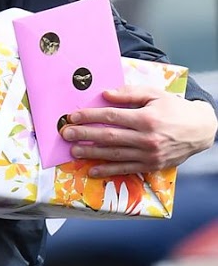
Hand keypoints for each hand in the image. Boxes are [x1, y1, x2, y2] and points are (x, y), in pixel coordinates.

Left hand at [61, 86, 216, 176]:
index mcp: (146, 118)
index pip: (111, 116)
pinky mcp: (150, 165)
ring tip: (73, 150)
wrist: (200, 130)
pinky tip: (92, 170)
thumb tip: (105, 94)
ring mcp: (148, 154)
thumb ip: (130, 94)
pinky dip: (107, 171)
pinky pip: (124, 169)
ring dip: (91, 153)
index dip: (90, 116)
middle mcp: (146, 138)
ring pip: (113, 154)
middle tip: (66, 134)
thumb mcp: (156, 95)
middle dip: (84, 135)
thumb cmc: (175, 109)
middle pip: (108, 136)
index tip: (73, 116)